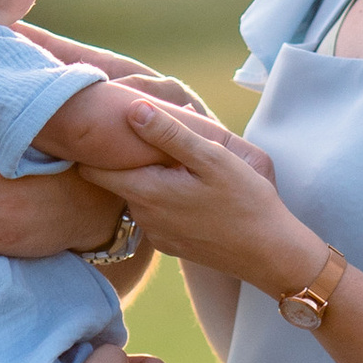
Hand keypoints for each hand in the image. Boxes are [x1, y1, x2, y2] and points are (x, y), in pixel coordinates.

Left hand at [99, 96, 321, 292]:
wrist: (269, 253)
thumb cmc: (244, 201)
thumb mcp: (210, 158)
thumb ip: (169, 133)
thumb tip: (132, 109)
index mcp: (147, 192)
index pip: (93, 170)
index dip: (93, 148)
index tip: (104, 131)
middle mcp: (144, 218)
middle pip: (116, 182)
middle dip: (126, 160)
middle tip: (147, 137)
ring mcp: (156, 235)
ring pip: (138, 197)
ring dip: (149, 179)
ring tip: (174, 162)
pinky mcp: (171, 246)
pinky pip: (155, 215)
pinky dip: (163, 199)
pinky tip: (189, 190)